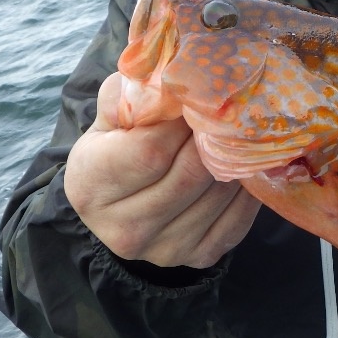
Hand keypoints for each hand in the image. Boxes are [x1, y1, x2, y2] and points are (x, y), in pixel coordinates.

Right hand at [64, 72, 260, 267]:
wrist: (122, 204)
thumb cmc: (117, 146)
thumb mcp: (111, 115)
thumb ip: (129, 93)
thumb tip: (163, 81)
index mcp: (91, 185)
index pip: (150, 151)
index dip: (180, 120)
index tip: (195, 98)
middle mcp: (124, 228)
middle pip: (190, 173)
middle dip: (212, 136)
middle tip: (224, 110)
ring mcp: (164, 249)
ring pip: (219, 192)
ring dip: (233, 158)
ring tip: (234, 133)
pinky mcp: (200, 257)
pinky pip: (240, 215)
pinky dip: (247, 185)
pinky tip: (241, 164)